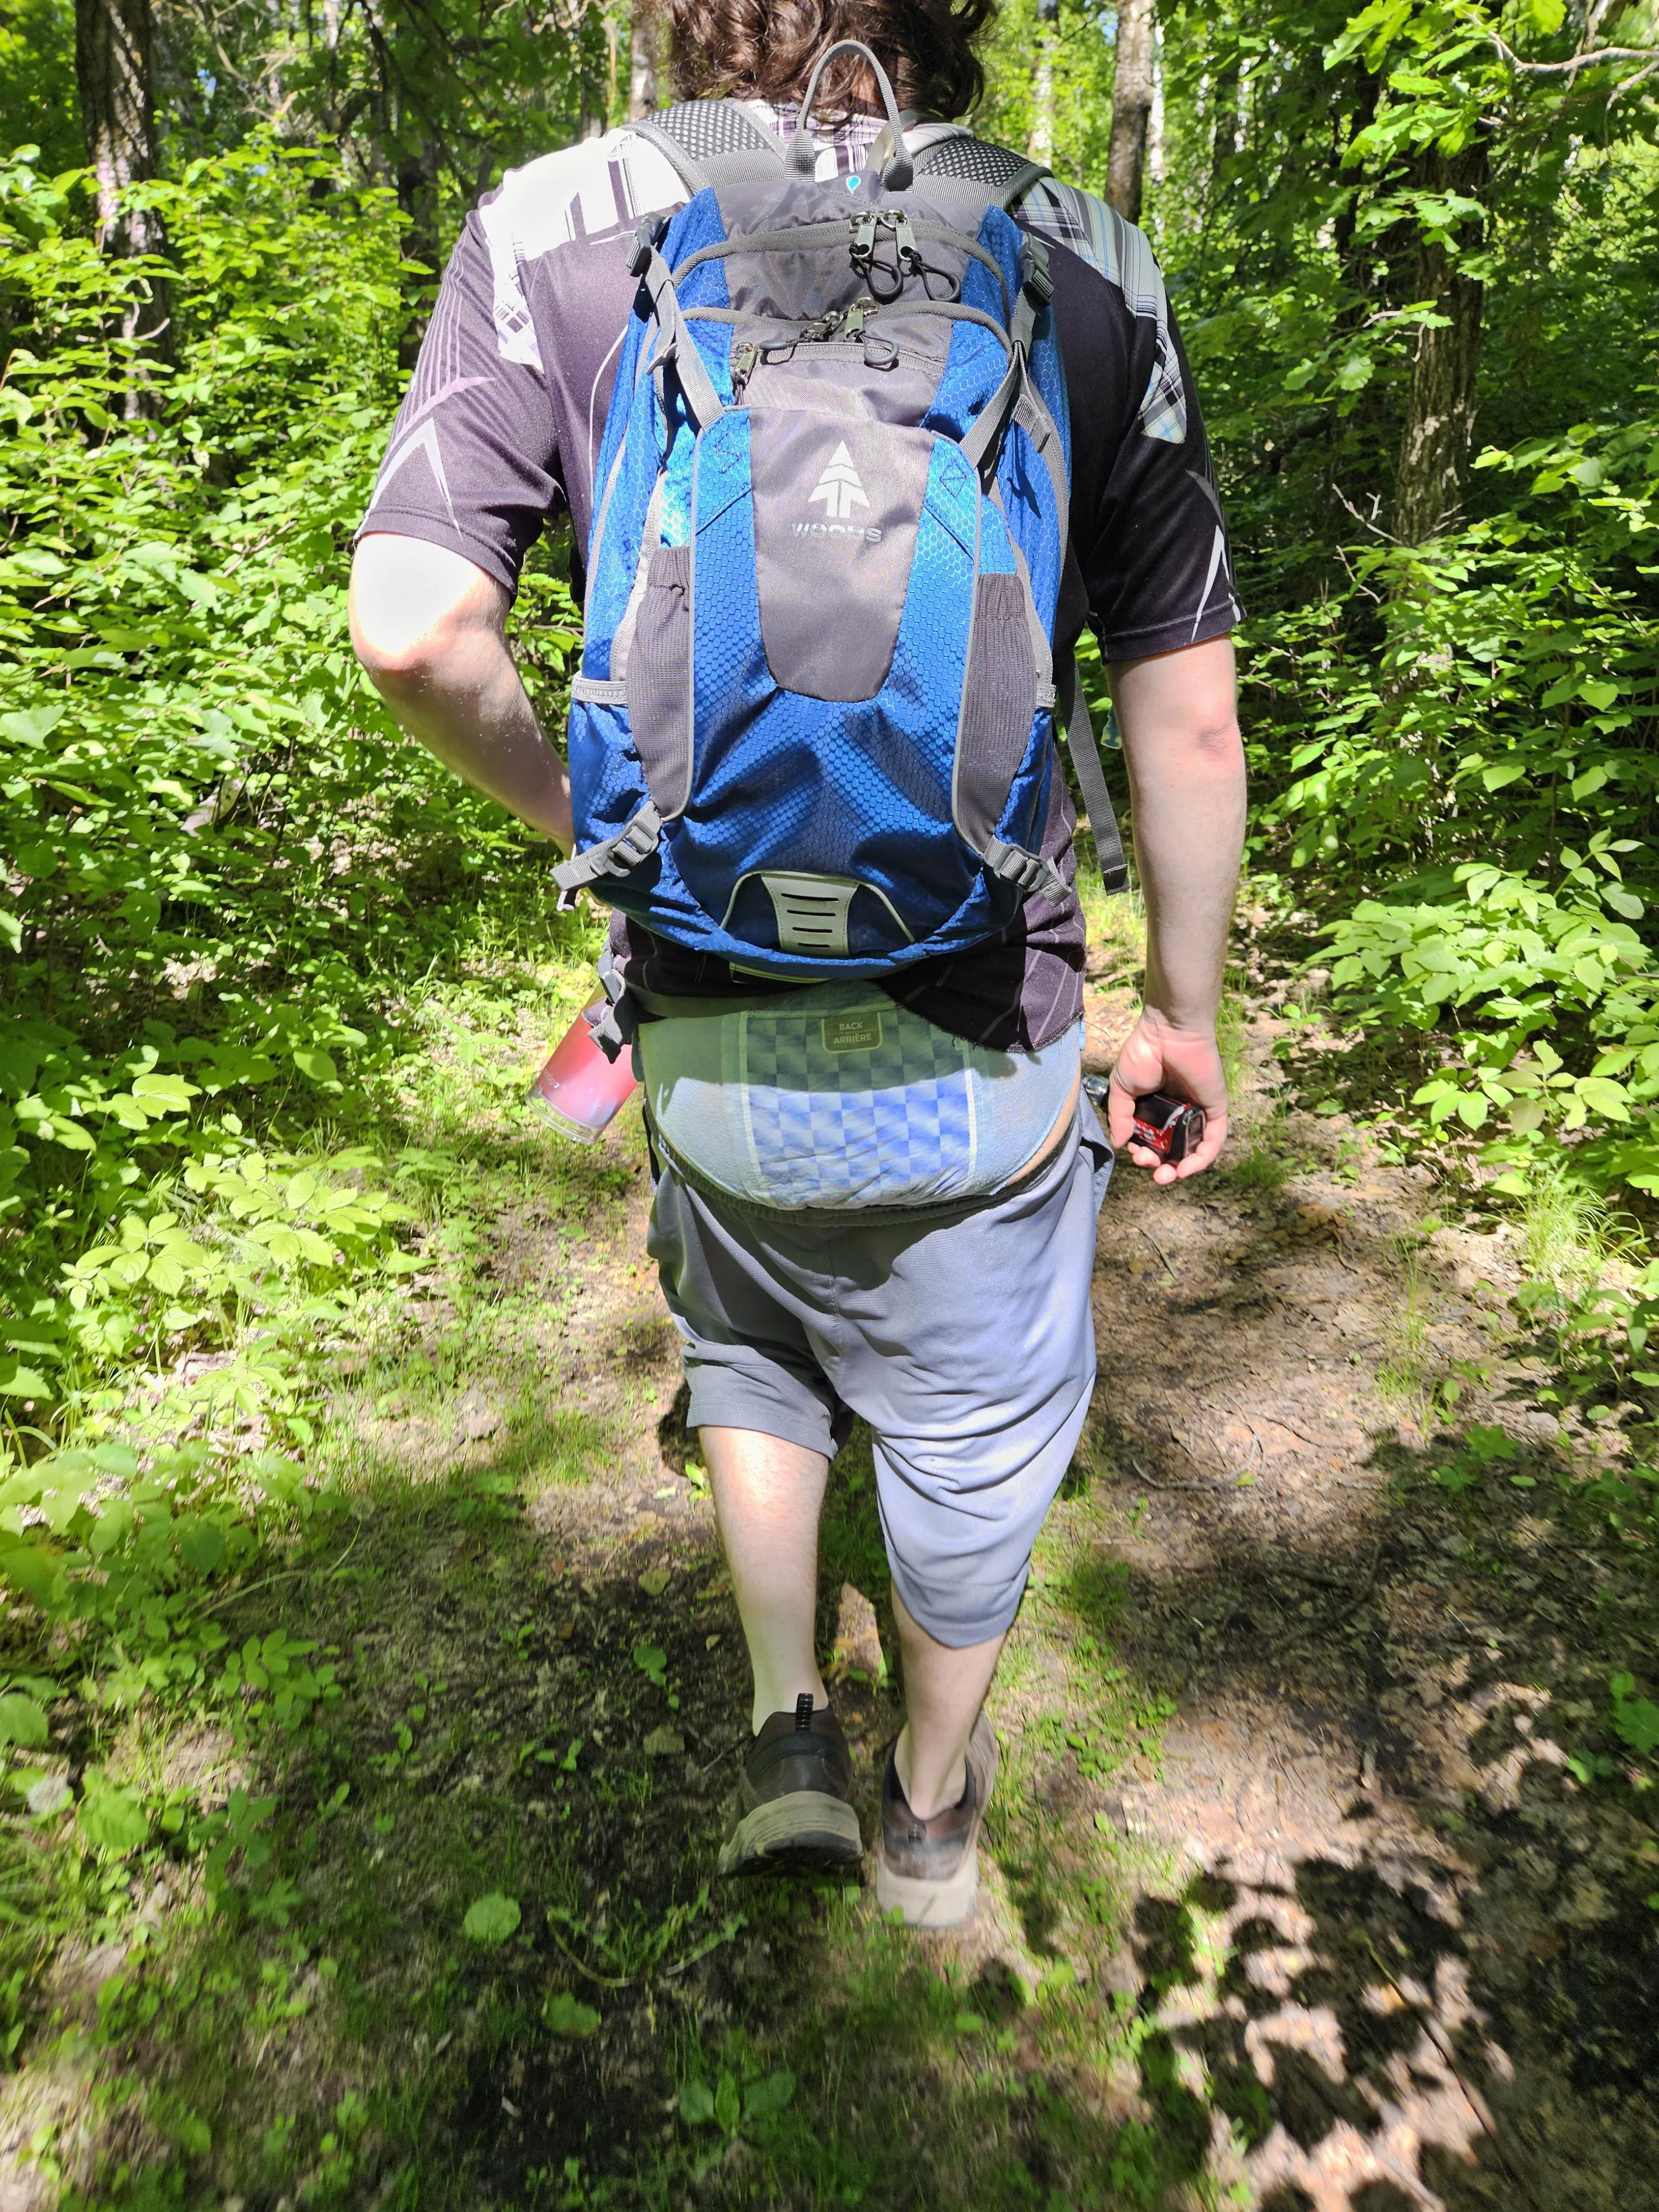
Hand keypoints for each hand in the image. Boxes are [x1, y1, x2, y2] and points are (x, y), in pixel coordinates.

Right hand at [1105, 1009, 1227, 1184]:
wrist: (1169, 1032)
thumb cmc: (1144, 1054)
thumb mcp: (1122, 1089)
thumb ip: (1120, 1117)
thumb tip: (1119, 1144)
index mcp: (1157, 1107)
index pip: (1153, 1139)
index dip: (1144, 1153)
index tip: (1135, 1154)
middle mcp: (1179, 1112)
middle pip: (1172, 1148)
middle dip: (1159, 1164)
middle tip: (1149, 1167)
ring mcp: (1198, 1112)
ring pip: (1193, 1149)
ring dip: (1180, 1167)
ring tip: (1165, 1176)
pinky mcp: (1216, 1110)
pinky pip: (1212, 1140)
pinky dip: (1201, 1158)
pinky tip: (1185, 1169)